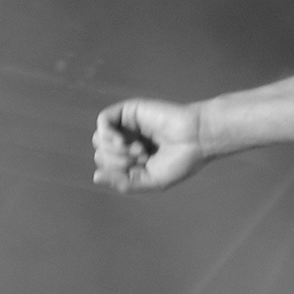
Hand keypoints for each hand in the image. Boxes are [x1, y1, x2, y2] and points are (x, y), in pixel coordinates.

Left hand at [93, 98, 210, 193]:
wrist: (198, 139)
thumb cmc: (181, 161)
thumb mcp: (150, 181)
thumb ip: (123, 183)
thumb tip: (95, 177)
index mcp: (132, 159)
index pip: (107, 168)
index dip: (117, 174)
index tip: (141, 171)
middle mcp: (127, 141)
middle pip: (100, 154)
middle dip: (116, 163)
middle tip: (142, 159)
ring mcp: (127, 125)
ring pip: (98, 139)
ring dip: (114, 151)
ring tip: (138, 151)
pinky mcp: (129, 111)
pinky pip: (103, 121)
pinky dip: (108, 134)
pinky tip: (122, 142)